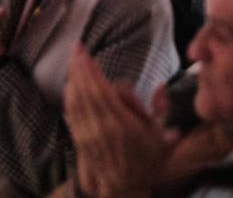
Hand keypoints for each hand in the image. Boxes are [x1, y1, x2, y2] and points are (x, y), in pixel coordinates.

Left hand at [65, 46, 172, 197]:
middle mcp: (102, 129)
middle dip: (80, 69)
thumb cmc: (146, 159)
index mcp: (123, 126)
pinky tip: (70, 85)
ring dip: (73, 80)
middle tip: (76, 48)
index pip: (102, 93)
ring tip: (73, 61)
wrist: (124, 187)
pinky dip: (70, 97)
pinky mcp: (80, 140)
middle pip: (86, 93)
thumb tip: (159, 86)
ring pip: (76, 102)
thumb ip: (161, 109)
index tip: (86, 54)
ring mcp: (88, 136)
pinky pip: (72, 114)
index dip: (92, 72)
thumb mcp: (163, 137)